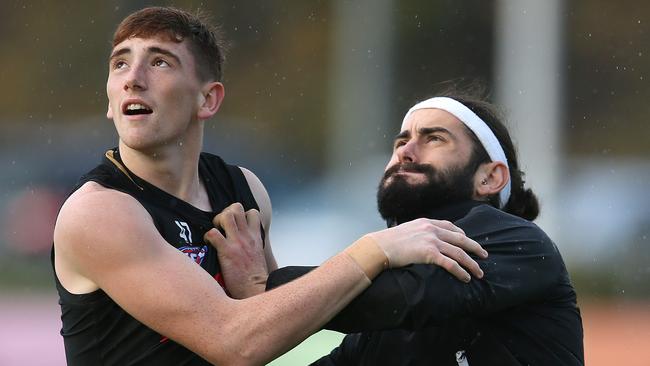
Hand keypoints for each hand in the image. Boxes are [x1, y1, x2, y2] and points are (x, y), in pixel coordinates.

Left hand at [204, 203, 267, 298]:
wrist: (255, 290)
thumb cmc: (254, 278)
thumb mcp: (258, 255)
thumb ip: (251, 246)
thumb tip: (241, 245)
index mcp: (256, 236)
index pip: (252, 212)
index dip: (240, 213)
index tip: (234, 224)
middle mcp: (247, 236)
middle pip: (237, 207)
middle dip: (225, 212)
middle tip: (221, 225)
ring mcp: (237, 242)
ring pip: (226, 215)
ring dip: (217, 219)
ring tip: (215, 231)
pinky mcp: (227, 251)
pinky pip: (213, 233)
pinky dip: (207, 236)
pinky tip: (208, 243)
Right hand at [367, 218, 487, 282]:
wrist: (379, 246)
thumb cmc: (388, 241)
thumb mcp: (405, 230)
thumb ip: (417, 232)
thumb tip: (419, 240)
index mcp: (427, 222)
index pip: (450, 226)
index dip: (462, 234)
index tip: (468, 241)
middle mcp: (432, 229)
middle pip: (460, 239)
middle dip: (474, 248)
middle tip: (484, 255)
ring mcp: (432, 241)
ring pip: (459, 253)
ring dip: (472, 264)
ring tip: (479, 273)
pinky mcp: (430, 253)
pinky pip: (451, 264)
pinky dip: (461, 271)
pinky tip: (466, 278)